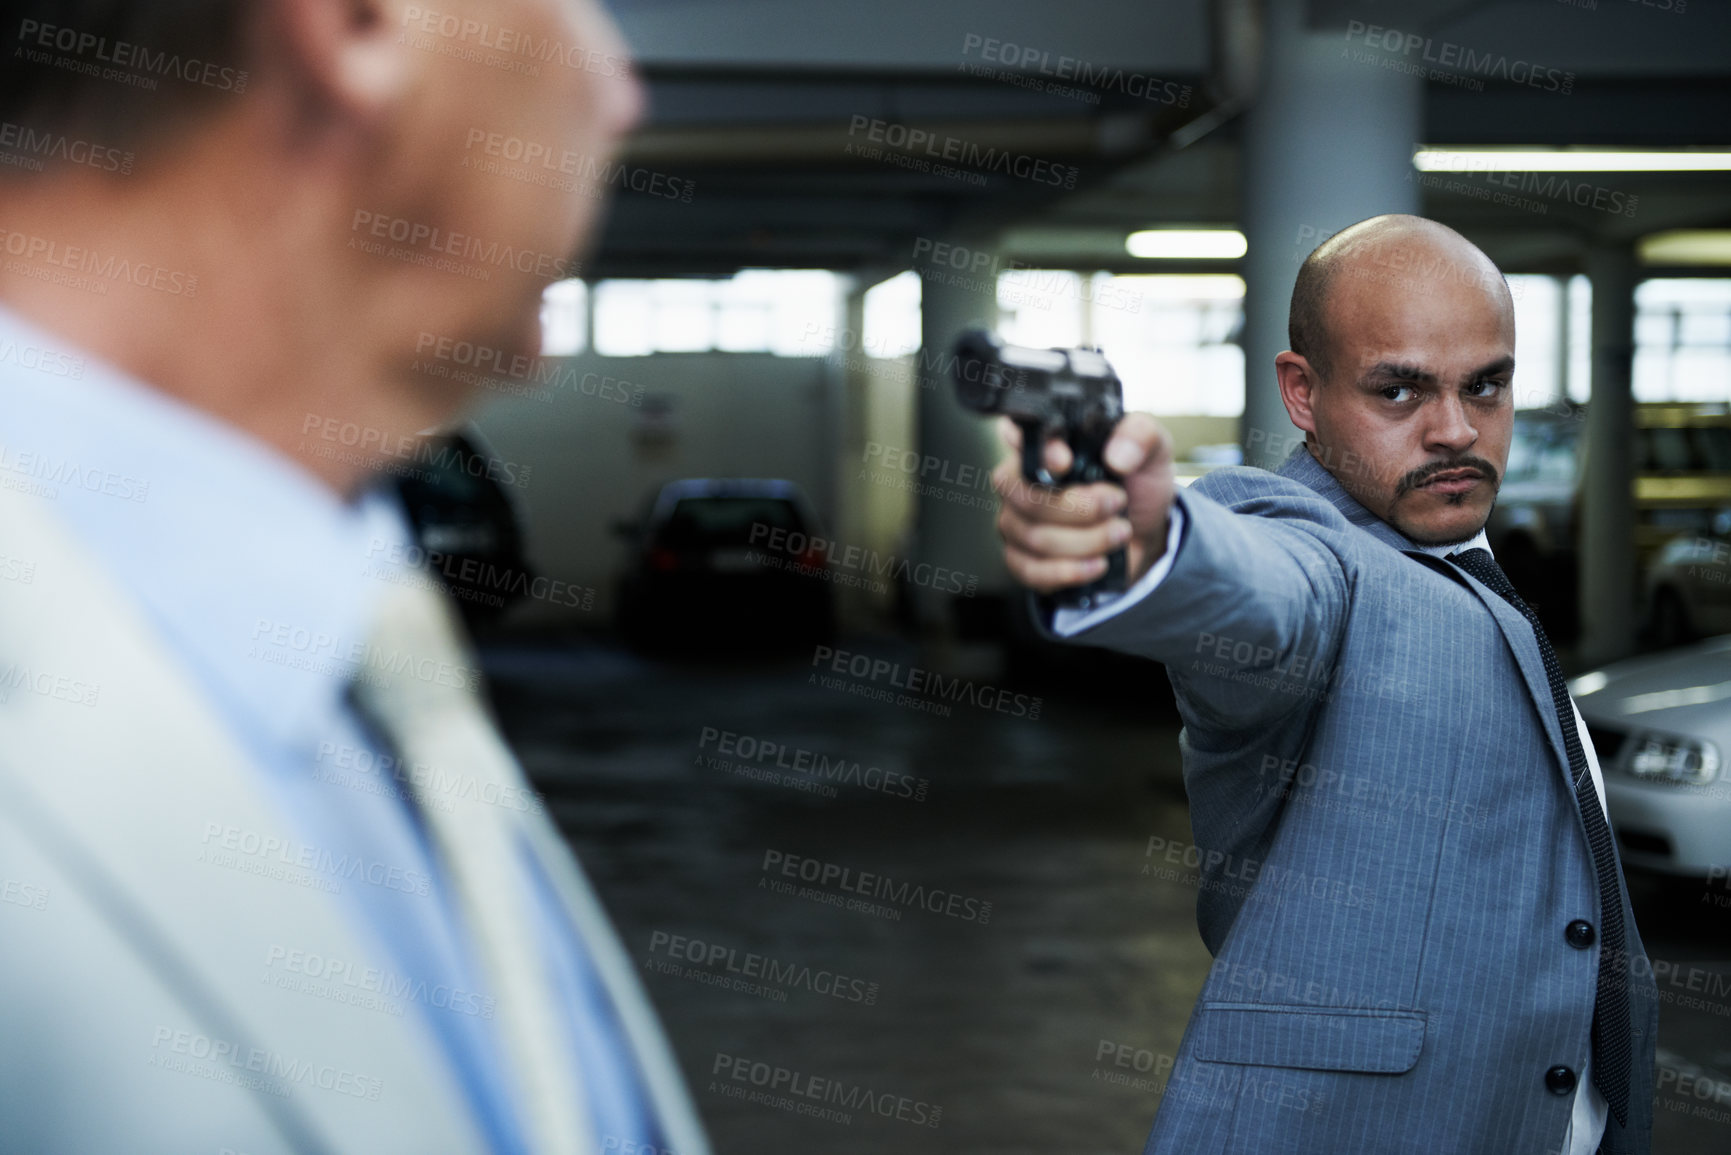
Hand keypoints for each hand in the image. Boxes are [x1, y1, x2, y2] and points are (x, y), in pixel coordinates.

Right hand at [992, 414, 1175, 595]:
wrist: (1144, 532)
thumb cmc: (1136, 485)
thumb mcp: (1152, 449)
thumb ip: (1140, 436)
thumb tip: (1117, 455)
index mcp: (1044, 444)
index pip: (1015, 436)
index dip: (1037, 451)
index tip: (1067, 463)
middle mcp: (1021, 482)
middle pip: (1025, 496)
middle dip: (1077, 507)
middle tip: (1116, 503)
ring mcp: (1017, 523)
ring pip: (1036, 537)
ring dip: (1088, 540)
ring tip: (1119, 532)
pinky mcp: (1023, 560)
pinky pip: (1033, 570)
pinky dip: (1071, 570)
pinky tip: (1097, 563)